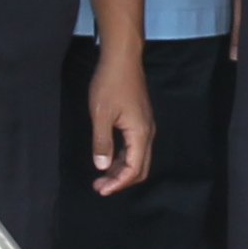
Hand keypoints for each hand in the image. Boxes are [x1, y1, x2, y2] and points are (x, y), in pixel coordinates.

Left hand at [86, 45, 154, 195]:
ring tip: (102, 176)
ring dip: (121, 170)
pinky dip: (123, 158)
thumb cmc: (110, 84)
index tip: (101, 190)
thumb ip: (102, 143)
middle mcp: (147, 133)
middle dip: (121, 180)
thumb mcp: (101, 114)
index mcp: (140, 134)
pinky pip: (135, 147)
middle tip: (100, 187)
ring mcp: (145, 126)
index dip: (118, 183)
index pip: (134, 169)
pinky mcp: (140, 120)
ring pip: (138, 158)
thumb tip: (102, 167)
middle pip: (140, 167)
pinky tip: (109, 159)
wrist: (122, 58)